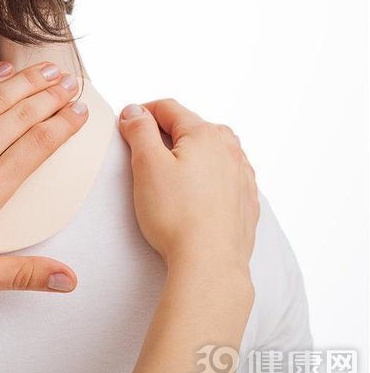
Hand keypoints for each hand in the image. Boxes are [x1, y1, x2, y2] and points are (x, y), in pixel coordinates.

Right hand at [120, 99, 258, 372]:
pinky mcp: (246, 202)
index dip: (142, 112)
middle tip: (145, 148)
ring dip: (191, 153)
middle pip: (193, 127)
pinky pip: (225, 176)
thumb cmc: (176, 216)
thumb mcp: (147, 165)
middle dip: (168, 131)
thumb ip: (139, 130)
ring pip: (213, 151)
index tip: (127, 123)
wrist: (210, 263)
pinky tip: (196, 191)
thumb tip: (134, 110)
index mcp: (205, 134)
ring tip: (171, 169)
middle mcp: (230, 149)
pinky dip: (208, 175)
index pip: (168, 109)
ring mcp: (242, 176)